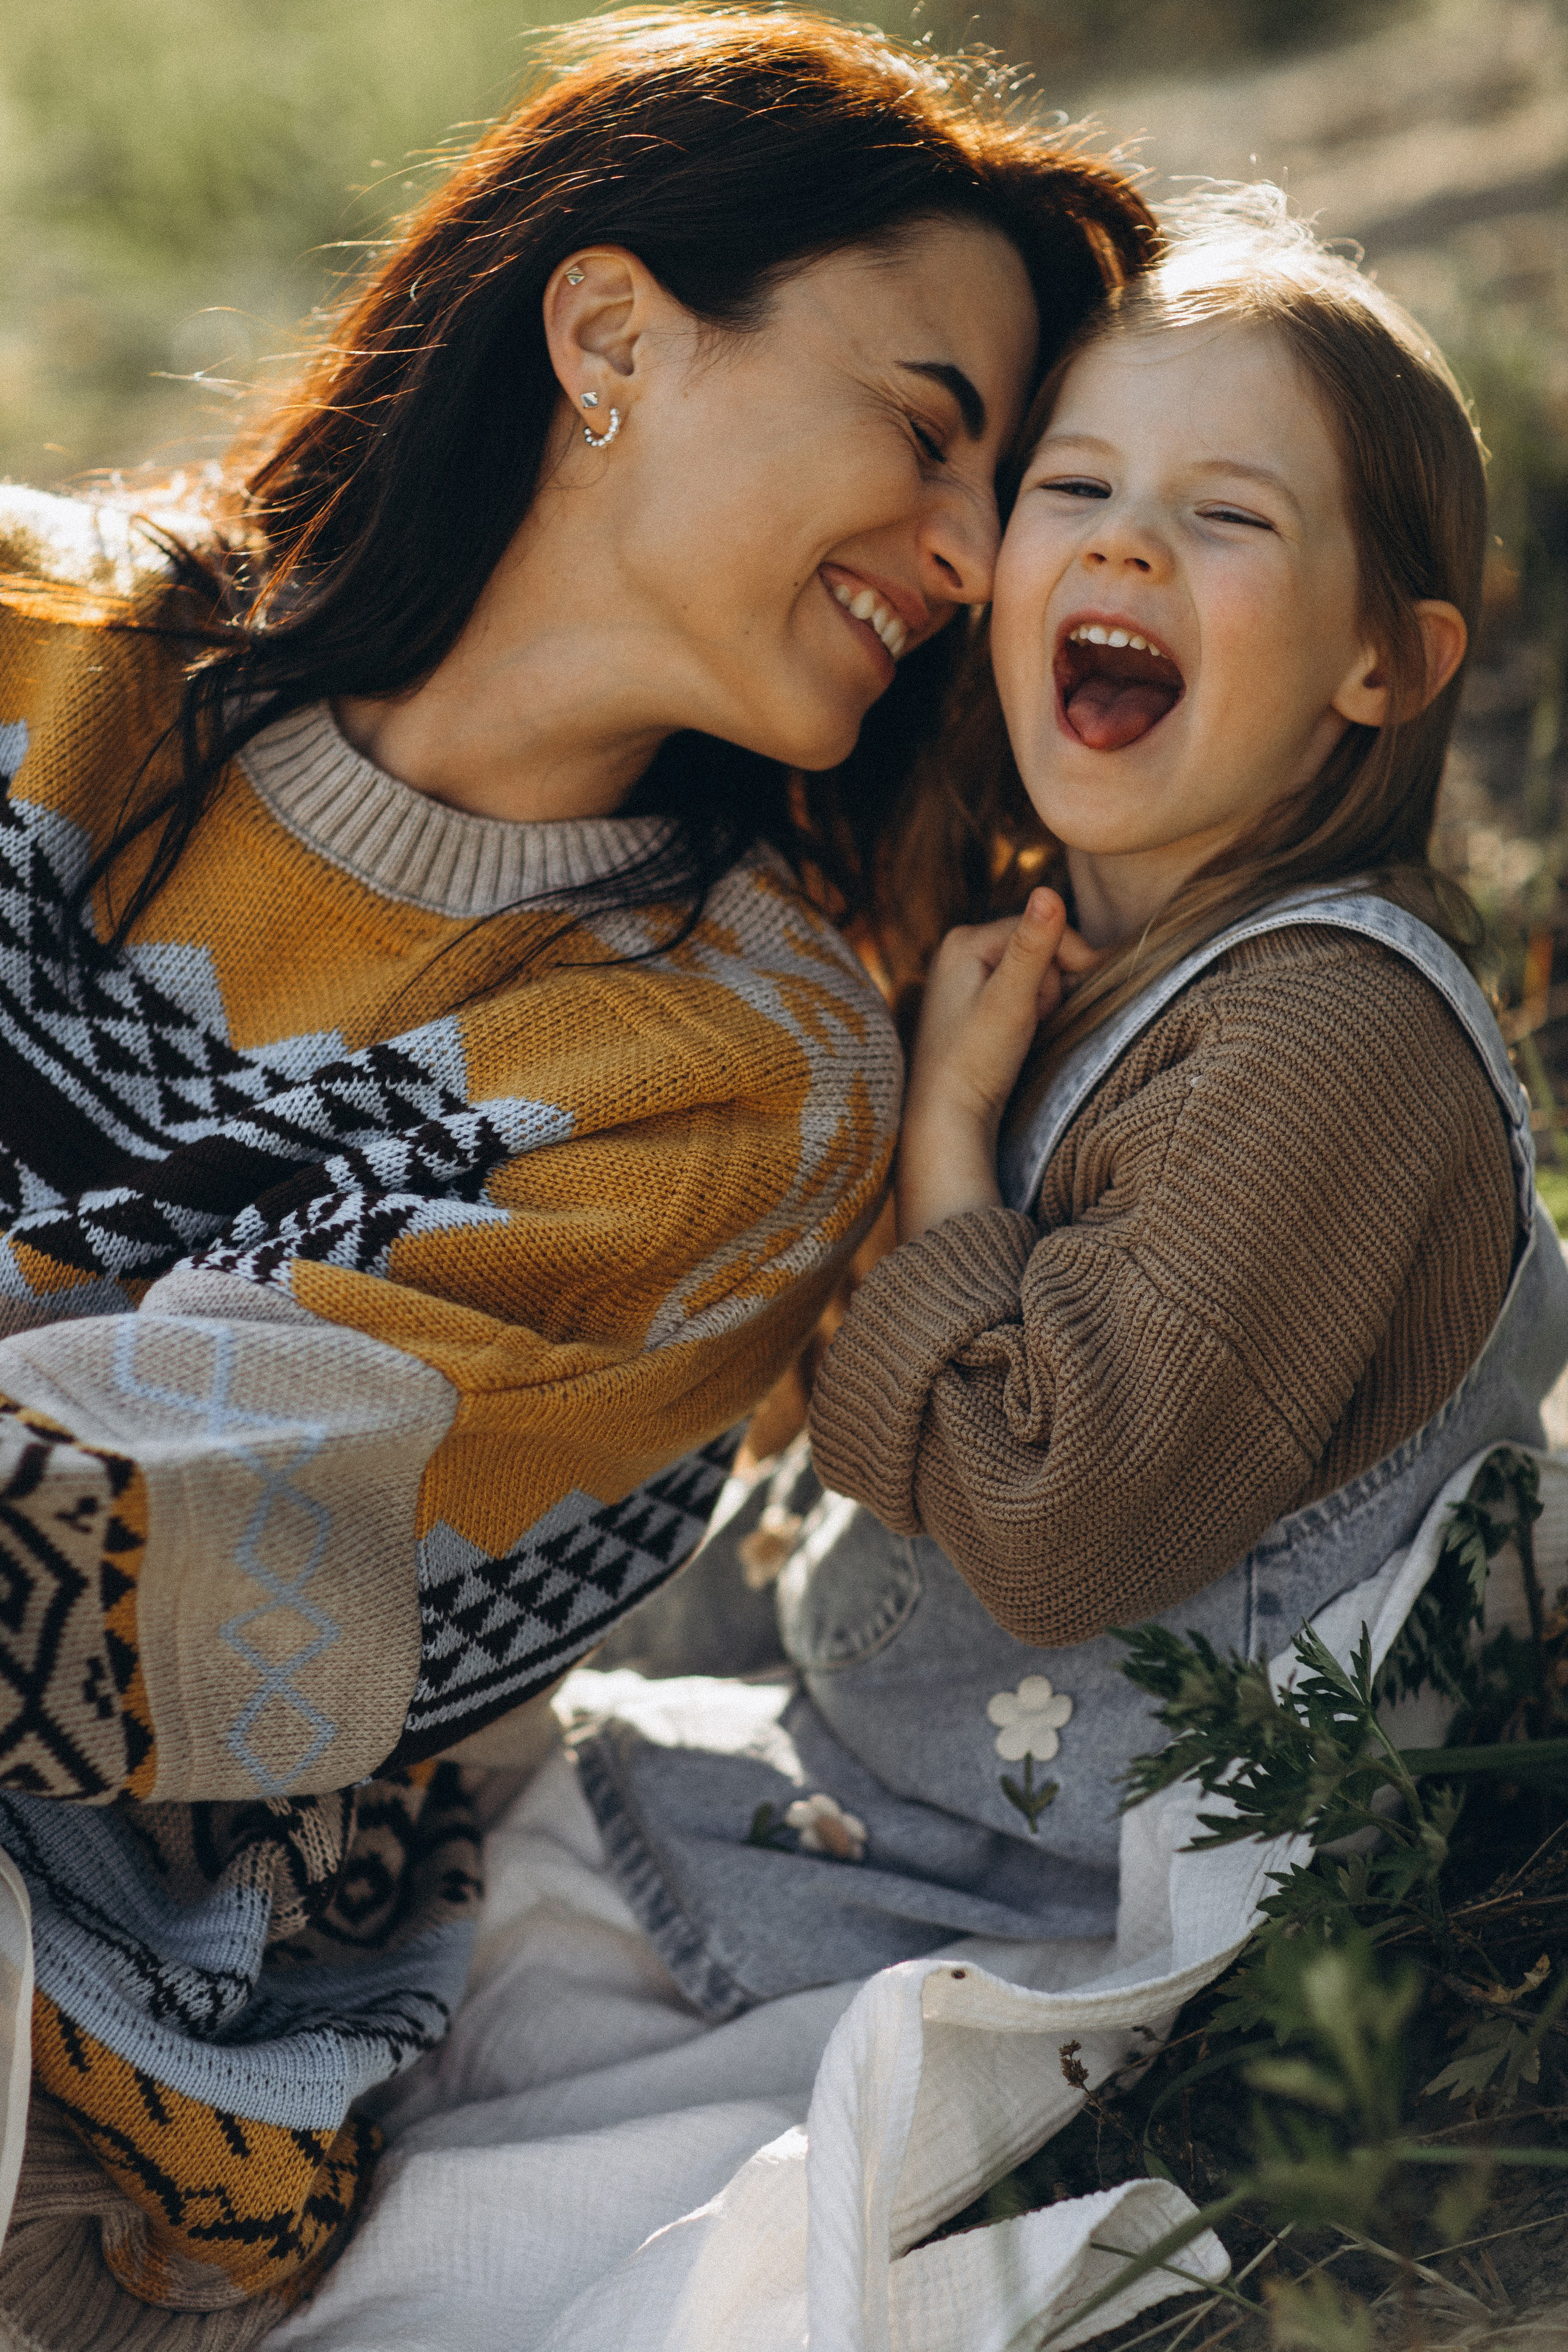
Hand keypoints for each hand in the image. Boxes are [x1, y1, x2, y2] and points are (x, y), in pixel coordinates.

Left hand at [896, 889, 1100, 1239]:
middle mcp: (960, 950)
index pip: (1045, 928)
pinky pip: (1021, 994)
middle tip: (1027, 1023)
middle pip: (1040, 951)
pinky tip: (1011, 1039)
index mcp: (964, 939)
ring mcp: (965, 977)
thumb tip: (1049, 891)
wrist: (946, 1117)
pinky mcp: (973, 1004)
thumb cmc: (975, 1060)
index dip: (1071, 961)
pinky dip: (1029, 1015)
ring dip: (1041, 1004)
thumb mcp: (1012, 1000)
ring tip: (1016, 1034)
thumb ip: (1033, 947)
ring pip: (1035, 975)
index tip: (1069, 1000)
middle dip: (1050, 987)